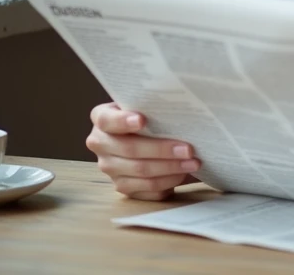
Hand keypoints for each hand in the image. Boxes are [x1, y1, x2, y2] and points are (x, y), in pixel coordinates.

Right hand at [85, 102, 201, 200]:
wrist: (147, 133)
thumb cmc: (151, 114)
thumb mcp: (149, 105)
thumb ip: (155, 105)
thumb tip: (183, 110)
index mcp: (102, 118)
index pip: (106, 120)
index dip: (122, 121)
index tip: (142, 120)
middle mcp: (100, 144)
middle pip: (129, 149)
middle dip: (162, 149)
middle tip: (188, 149)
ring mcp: (109, 167)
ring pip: (140, 170)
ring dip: (170, 168)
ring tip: (193, 163)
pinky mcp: (122, 185)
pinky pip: (145, 188)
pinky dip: (168, 181)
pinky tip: (183, 174)